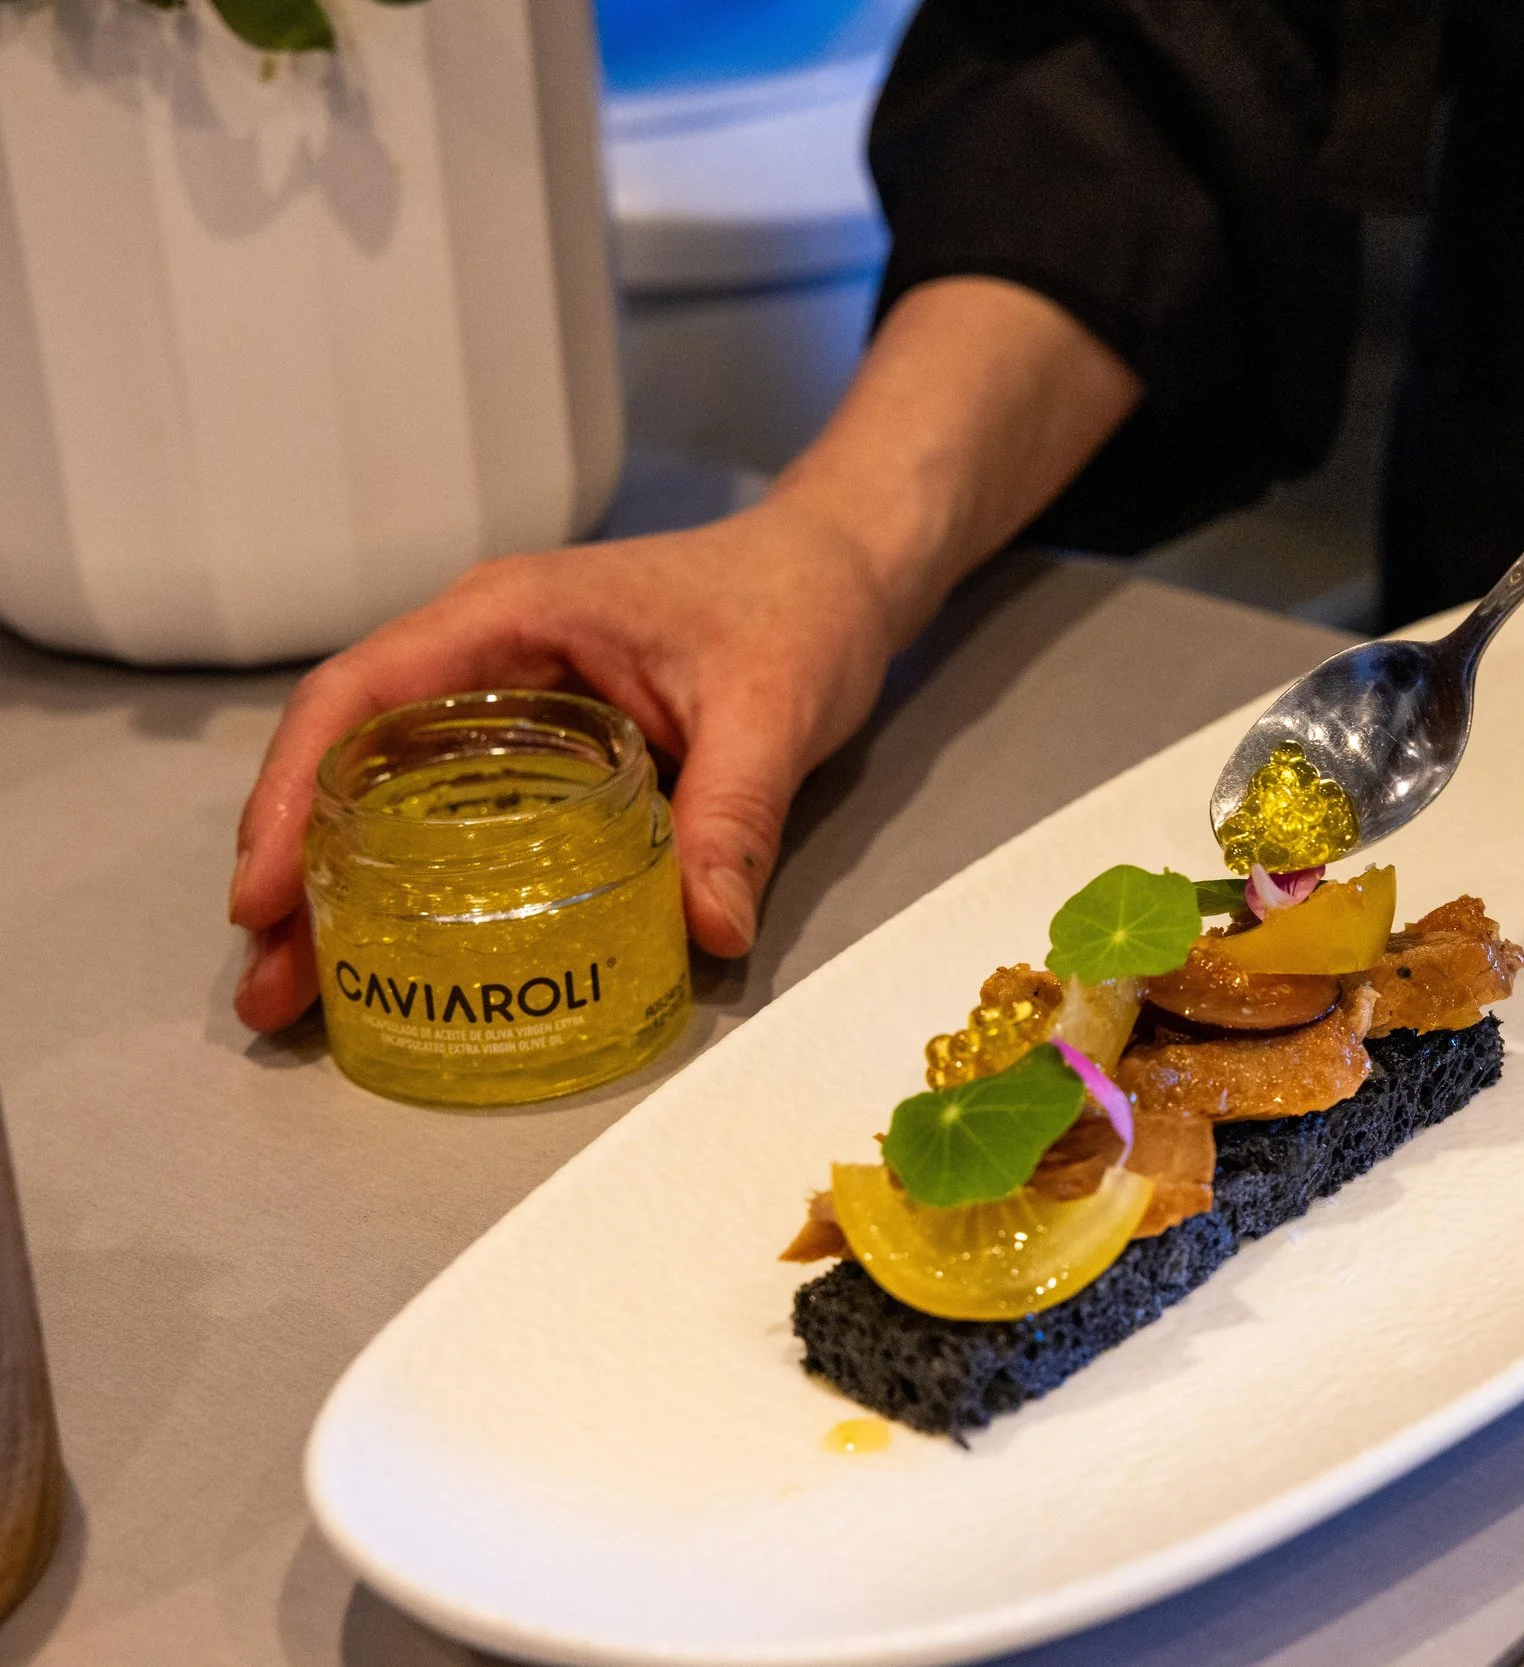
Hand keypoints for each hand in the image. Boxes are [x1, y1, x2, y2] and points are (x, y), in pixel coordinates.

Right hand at [227, 497, 904, 1031]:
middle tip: (272, 986)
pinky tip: (400, 947)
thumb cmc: (798, 607)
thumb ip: (737, 813)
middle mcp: (484, 651)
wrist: (842, 572)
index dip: (295, 794)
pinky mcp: (543, 742)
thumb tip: (709, 934)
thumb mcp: (773, 709)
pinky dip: (414, 873)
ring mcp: (507, 696)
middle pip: (352, 758)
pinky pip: (454, 806)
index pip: (362, 698)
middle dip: (298, 870)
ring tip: (305, 994)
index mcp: (510, 616)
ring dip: (342, 886)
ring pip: (392, 790)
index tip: (264, 894)